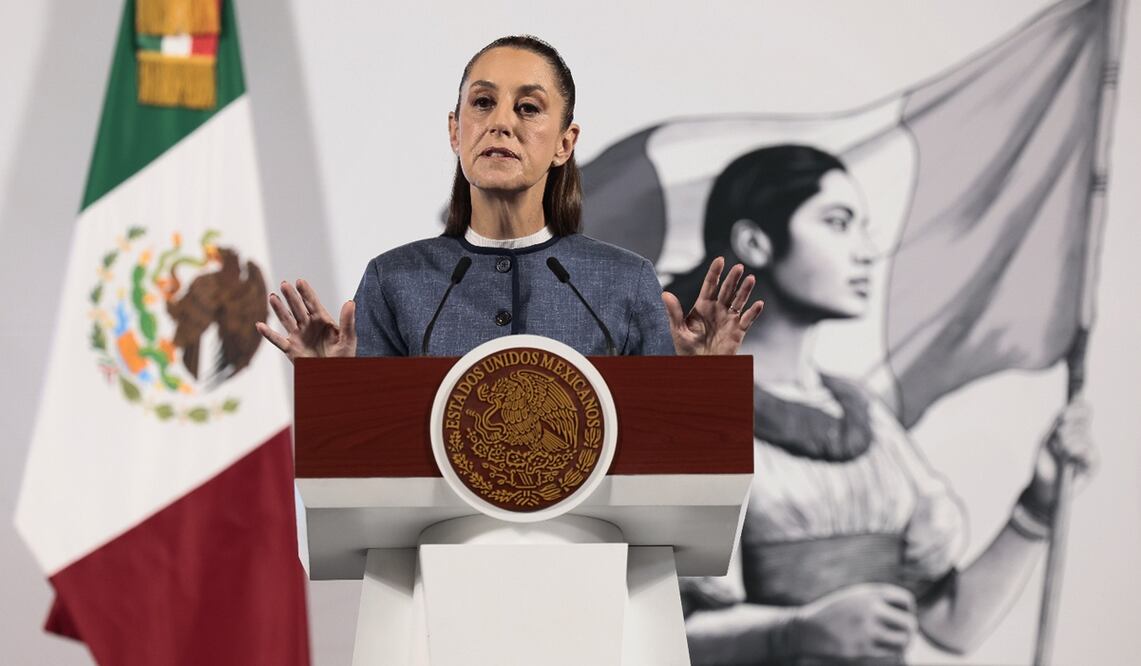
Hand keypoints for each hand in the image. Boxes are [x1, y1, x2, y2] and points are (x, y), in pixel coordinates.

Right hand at [255, 278, 355, 361]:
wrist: (335, 374)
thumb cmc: (344, 357)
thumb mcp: (348, 338)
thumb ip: (347, 321)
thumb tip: (350, 302)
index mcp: (322, 320)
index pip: (313, 303)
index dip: (306, 292)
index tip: (300, 281)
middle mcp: (308, 325)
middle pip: (298, 308)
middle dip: (291, 297)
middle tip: (284, 284)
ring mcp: (299, 336)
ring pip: (286, 320)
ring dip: (279, 309)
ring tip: (272, 297)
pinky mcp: (291, 349)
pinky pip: (278, 341)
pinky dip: (269, 334)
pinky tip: (260, 325)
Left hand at [661, 257, 763, 355]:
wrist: (699, 367)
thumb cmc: (687, 350)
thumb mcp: (677, 330)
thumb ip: (674, 312)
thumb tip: (665, 294)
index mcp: (702, 306)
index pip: (710, 285)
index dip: (715, 272)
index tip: (720, 260)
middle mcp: (717, 310)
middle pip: (727, 290)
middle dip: (732, 278)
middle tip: (738, 267)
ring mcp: (729, 319)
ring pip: (739, 301)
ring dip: (745, 290)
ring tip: (750, 279)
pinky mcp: (738, 331)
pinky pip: (747, 319)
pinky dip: (753, 312)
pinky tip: (758, 304)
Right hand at [789, 584, 917, 658]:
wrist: (807, 629)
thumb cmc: (834, 613)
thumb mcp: (855, 597)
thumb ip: (878, 600)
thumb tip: (908, 614)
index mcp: (869, 593)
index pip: (906, 601)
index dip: (908, 610)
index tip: (900, 616)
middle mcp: (870, 609)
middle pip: (909, 623)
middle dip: (909, 630)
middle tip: (903, 634)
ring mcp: (866, 630)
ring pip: (903, 641)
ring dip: (903, 644)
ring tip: (897, 644)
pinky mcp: (861, 649)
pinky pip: (889, 654)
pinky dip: (891, 653)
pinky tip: (884, 650)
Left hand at [1023, 397, 1096, 514]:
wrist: (1044, 486)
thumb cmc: (1044, 463)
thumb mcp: (1046, 439)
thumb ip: (1057, 425)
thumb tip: (1064, 412)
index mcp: (1074, 429)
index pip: (1083, 410)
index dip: (1076, 408)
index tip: (1062, 415)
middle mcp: (1084, 438)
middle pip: (1083, 419)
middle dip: (1067, 426)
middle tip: (1056, 437)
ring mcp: (1090, 450)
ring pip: (1083, 435)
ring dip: (1067, 441)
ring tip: (1059, 452)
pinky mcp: (1093, 464)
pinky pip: (1088, 451)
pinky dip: (1075, 452)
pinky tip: (1068, 458)